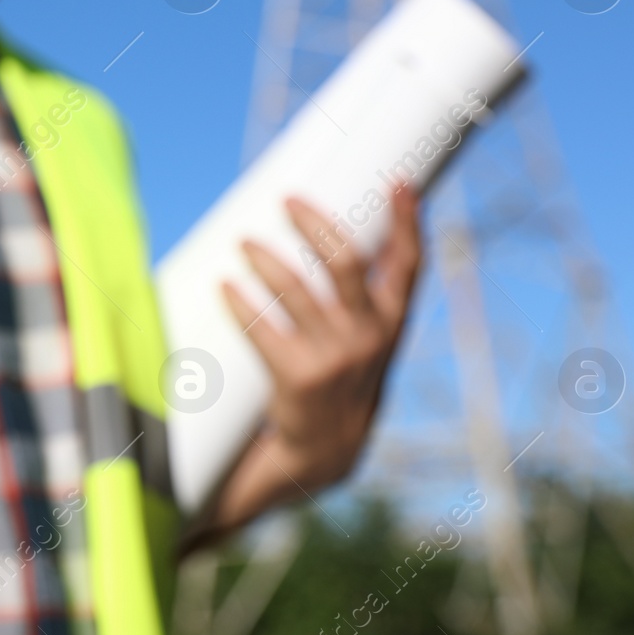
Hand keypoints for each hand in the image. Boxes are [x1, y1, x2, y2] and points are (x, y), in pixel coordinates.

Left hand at [184, 187, 421, 551]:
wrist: (325, 452)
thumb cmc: (343, 379)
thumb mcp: (369, 341)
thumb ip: (368, 296)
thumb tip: (346, 231)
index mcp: (392, 324)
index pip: (409, 265)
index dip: (408, 221)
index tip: (398, 181)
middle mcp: (370, 338)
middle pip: (346, 264)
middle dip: (315, 224)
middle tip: (287, 201)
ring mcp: (336, 359)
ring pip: (296, 290)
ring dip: (265, 259)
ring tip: (243, 243)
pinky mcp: (298, 378)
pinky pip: (262, 326)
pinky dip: (240, 301)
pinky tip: (224, 287)